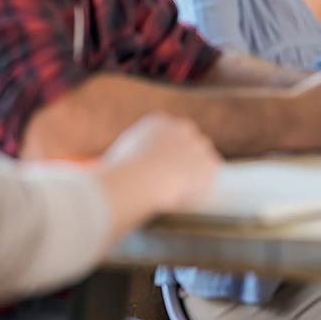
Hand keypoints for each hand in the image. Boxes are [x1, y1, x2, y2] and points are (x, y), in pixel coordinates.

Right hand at [97, 113, 220, 226]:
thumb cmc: (122, 172)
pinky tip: (190, 197)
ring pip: (201, 158)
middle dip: (182, 159)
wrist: (144, 179)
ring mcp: (199, 145)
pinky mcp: (210, 165)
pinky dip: (202, 187)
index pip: (166, 135)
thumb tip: (110, 171)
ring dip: (193, 172)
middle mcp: (182, 128)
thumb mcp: (113, 159)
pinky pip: (209, 176)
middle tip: (172, 180)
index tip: (157, 169)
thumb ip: (119, 161)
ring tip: (179, 191)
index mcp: (158, 122)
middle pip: (187, 142)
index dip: (163, 154)